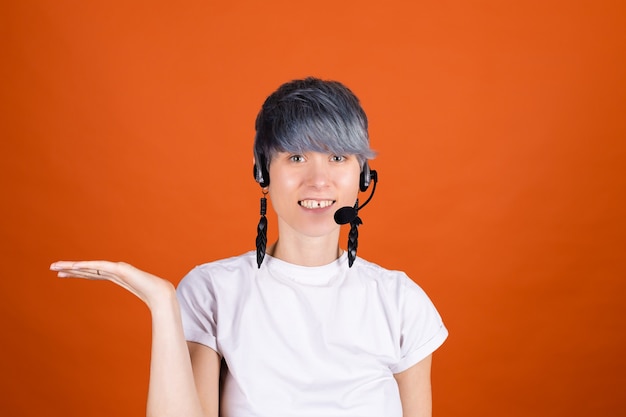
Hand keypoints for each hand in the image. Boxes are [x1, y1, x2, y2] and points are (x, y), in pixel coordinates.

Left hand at [50, 260, 174, 306]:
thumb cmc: (156, 298)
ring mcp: (118, 269)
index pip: (93, 273)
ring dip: (72, 266)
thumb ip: (137, 301)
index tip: (64, 272)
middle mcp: (115, 271)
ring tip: (56, 267)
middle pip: (88, 269)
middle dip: (70, 268)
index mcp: (118, 277)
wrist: (164, 296)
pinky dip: (86, 266)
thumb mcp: (141, 300)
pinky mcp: (121, 270)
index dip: (79, 271)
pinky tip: (74, 266)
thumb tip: (142, 313)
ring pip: (90, 266)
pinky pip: (99, 267)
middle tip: (53, 267)